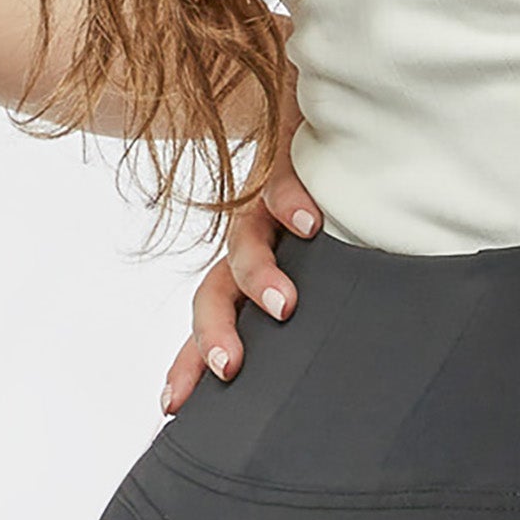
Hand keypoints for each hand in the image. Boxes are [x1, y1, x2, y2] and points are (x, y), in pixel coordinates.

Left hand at [158, 92, 322, 414]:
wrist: (337, 113)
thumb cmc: (343, 204)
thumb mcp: (328, 265)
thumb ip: (323, 305)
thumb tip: (348, 376)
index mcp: (253, 270)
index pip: (216, 322)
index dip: (190, 362)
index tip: (171, 406)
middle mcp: (251, 238)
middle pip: (216, 291)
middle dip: (217, 332)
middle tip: (229, 368)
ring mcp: (264, 200)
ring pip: (243, 242)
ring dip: (259, 276)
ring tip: (283, 306)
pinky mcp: (286, 155)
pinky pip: (281, 180)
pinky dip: (292, 202)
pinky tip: (310, 223)